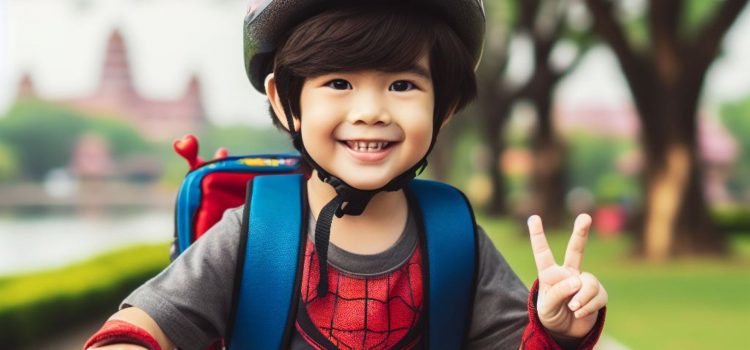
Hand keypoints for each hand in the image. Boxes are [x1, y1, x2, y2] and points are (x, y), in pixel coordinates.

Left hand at [527, 214, 607, 338]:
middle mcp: (568, 273)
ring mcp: (584, 282)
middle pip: (576, 249)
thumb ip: (558, 293)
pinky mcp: (598, 293)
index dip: (538, 235)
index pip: (543, 253)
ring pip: (588, 282)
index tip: (533, 218)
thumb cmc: (551, 316)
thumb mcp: (547, 307)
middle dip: (581, 232)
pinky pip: (597, 295)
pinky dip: (588, 306)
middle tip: (585, 217)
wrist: (566, 332)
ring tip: (573, 308)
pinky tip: (579, 313)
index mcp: (549, 274)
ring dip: (581, 298)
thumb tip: (577, 281)